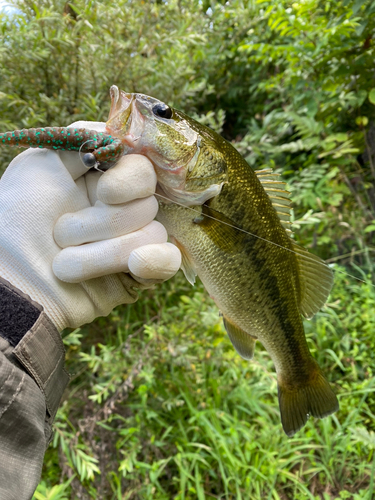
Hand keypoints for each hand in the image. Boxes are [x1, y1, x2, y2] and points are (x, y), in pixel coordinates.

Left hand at [0, 121, 180, 330]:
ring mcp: (132, 243)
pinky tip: (135, 265)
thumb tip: (125, 140)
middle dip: (103, 222)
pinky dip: (155, 262)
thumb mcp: (42, 164)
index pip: (144, 169)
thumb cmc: (18, 218)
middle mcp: (121, 209)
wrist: (8, 279)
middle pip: (148, 203)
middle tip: (62, 234)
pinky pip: (168, 262)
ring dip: (106, 251)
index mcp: (103, 181)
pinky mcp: (138, 276)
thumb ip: (86, 141)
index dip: (130, 180)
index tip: (105, 191)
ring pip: (153, 233)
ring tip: (65, 264)